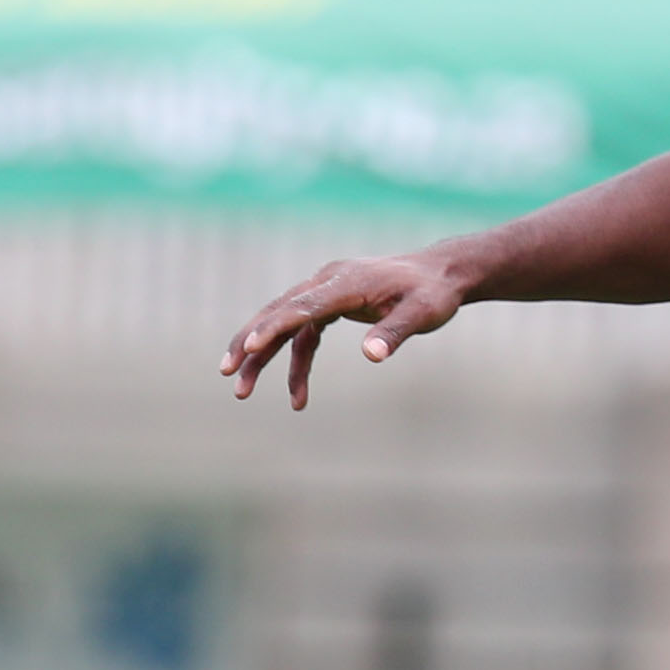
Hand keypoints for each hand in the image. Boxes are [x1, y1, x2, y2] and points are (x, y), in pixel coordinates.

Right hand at [220, 253, 468, 409]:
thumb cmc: (433, 294)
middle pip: (279, 313)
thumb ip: (395, 332)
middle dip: (251, 344)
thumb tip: (372, 356)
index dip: (275, 326)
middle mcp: (328, 282)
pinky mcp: (332, 305)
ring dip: (263, 357)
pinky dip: (296, 362)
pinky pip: (305, 335)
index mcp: (346, 282)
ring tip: (244, 391)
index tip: (250, 346)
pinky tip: (297, 395)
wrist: (441, 274)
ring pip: (284, 325)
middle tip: (228, 374)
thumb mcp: (422, 313)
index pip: (303, 306)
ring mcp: (327, 292)